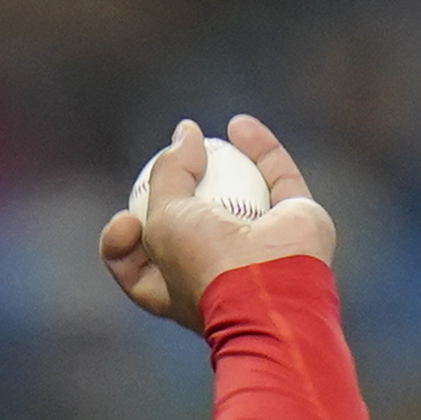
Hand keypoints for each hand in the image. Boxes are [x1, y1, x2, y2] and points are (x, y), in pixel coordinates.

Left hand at [101, 115, 334, 332]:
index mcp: (176, 293)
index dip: (122, 242)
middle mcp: (219, 273)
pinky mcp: (297, 223)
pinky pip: (278, 179)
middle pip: (189, 231)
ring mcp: (260, 249)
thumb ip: (167, 175)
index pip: (138, 269)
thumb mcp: (163, 220)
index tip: (124, 219)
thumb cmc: (205, 265)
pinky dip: (261, 152)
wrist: (269, 289)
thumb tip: (185, 132)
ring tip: (201, 140)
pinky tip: (238, 126)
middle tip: (167, 167)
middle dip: (175, 200)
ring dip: (221, 168)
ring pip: (239, 200)